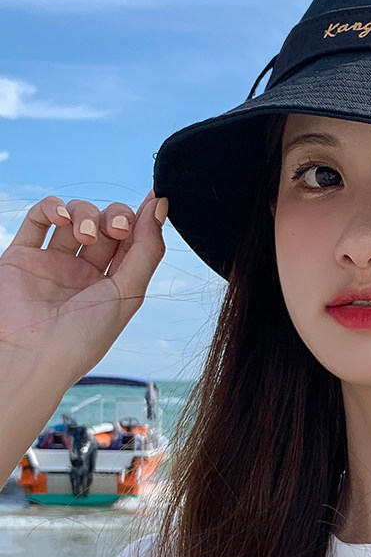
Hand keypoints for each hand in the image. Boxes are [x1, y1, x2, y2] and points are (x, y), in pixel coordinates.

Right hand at [0, 191, 166, 387]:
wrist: (30, 356)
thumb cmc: (83, 336)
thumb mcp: (129, 293)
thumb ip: (147, 249)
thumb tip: (161, 206)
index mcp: (113, 285)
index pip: (134, 241)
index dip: (144, 220)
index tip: (154, 199)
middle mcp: (84, 273)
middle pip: (108, 225)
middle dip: (117, 217)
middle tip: (117, 229)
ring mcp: (53, 263)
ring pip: (76, 217)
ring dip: (86, 213)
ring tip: (86, 234)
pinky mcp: (22, 256)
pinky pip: (38, 219)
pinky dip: (51, 207)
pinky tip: (60, 216)